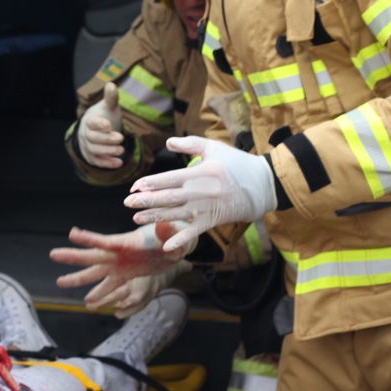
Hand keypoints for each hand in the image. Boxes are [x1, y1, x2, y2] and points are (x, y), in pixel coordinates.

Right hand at [50, 223, 193, 306]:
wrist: (175, 246)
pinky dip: (100, 296)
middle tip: (52, 254)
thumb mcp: (173, 235)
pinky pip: (111, 288)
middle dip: (72, 256)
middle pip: (92, 256)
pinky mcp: (126, 276)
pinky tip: (88, 303)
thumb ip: (167, 233)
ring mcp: (120, 266)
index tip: (72, 234)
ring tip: (59, 282)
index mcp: (127, 243)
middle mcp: (119, 254)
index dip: (89, 238)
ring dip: (78, 278)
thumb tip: (165, 225)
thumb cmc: (173, 236)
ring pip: (95, 273)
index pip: (105, 241)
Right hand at [78, 84, 125, 168]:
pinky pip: (97, 161)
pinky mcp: (92, 157)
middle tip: (120, 138)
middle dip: (106, 139)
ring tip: (121, 150)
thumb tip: (111, 84)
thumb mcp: (109, 106)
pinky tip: (119, 163)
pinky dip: (107, 163)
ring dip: (108, 152)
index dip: (99, 124)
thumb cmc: (104, 116)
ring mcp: (88, 146)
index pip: (92, 122)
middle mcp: (86, 134)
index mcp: (90, 120)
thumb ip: (111, 98)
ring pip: (94, 150)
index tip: (108, 125)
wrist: (97, 130)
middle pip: (93, 138)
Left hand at [124, 137, 275, 252]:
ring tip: (136, 218)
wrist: (262, 185)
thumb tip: (167, 143)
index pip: (170, 179)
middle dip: (146, 201)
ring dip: (155, 217)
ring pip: (176, 214)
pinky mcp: (213, 221)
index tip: (135, 186)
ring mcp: (207, 208)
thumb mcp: (214, 148)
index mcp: (201, 172)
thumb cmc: (236, 163)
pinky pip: (194, 232)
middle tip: (127, 203)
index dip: (151, 183)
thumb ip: (190, 144)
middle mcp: (202, 192)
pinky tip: (165, 246)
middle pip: (169, 198)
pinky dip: (180, 240)